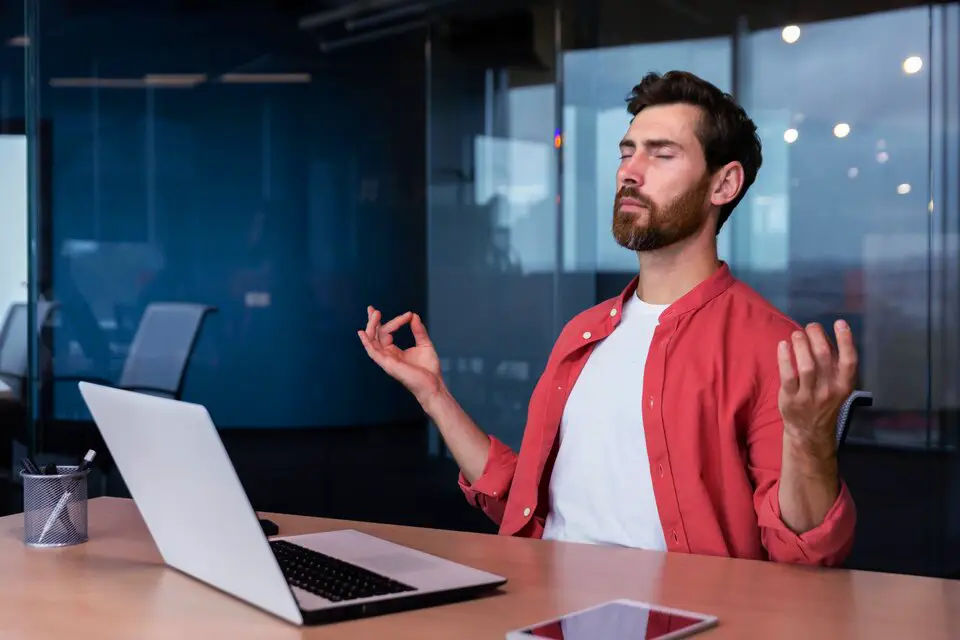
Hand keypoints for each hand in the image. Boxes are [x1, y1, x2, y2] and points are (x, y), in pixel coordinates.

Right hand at [358, 306, 443, 405]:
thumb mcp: (424, 344)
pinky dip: (367, 342)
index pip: (387, 332)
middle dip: (373, 321)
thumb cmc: (429, 370)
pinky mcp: (388, 364)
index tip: (409, 315)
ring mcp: (386, 360)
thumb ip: (418, 330)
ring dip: (371, 327)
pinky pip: (373, 352)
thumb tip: (414, 316)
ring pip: (372, 341)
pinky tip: (363, 333)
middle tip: (373, 309)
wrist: (433, 384)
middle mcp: (387, 355)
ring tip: (374, 314)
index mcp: (394, 351)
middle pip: (375, 335)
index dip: (396, 321)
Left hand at [777, 320, 857, 456]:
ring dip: (801, 344)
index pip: (849, 360)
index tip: (840, 322)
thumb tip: (822, 335)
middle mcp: (829, 390)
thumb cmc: (824, 401)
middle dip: (817, 336)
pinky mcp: (791, 398)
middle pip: (824, 357)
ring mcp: (810, 395)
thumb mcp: (837, 385)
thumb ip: (833, 363)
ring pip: (806, 365)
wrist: (810, 431)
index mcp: (844, 385)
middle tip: (811, 327)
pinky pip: (787, 375)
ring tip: (797, 334)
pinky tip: (783, 345)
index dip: (846, 340)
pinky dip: (784, 357)